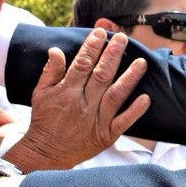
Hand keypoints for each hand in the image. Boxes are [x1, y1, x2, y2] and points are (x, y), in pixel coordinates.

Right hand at [7, 29, 150, 171]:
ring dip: (129, 78)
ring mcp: (96, 121)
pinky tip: (146, 98)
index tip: (101, 33)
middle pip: (101, 75)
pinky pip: (123, 122)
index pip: (82, 64)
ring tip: (142, 62)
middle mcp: (83, 104)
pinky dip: (135, 111)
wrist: (47, 153)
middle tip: (123, 38)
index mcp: (66, 92)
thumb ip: (50, 71)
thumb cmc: (44, 120)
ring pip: (115, 96)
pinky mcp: (106, 136)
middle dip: (113, 54)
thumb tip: (56, 49)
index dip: (92, 47)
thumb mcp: (40, 94)